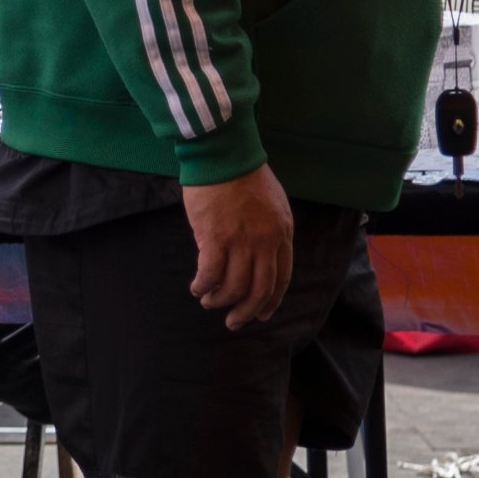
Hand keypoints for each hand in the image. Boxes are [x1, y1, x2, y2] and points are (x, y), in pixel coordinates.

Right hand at [183, 162, 294, 329]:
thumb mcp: (273, 205)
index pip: (281, 278)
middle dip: (246, 311)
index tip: (261, 314)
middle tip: (234, 322)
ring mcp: (240, 241)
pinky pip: (210, 273)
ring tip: (209, 302)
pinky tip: (197, 288)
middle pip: (259, 289)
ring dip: (221, 300)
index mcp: (281, 234)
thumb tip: (256, 258)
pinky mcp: (214, 237)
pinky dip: (203, 286)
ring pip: (234, 286)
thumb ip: (269, 232)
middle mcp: (264, 242)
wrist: (224, 155)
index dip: (270, 301)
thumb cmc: (245, 176)